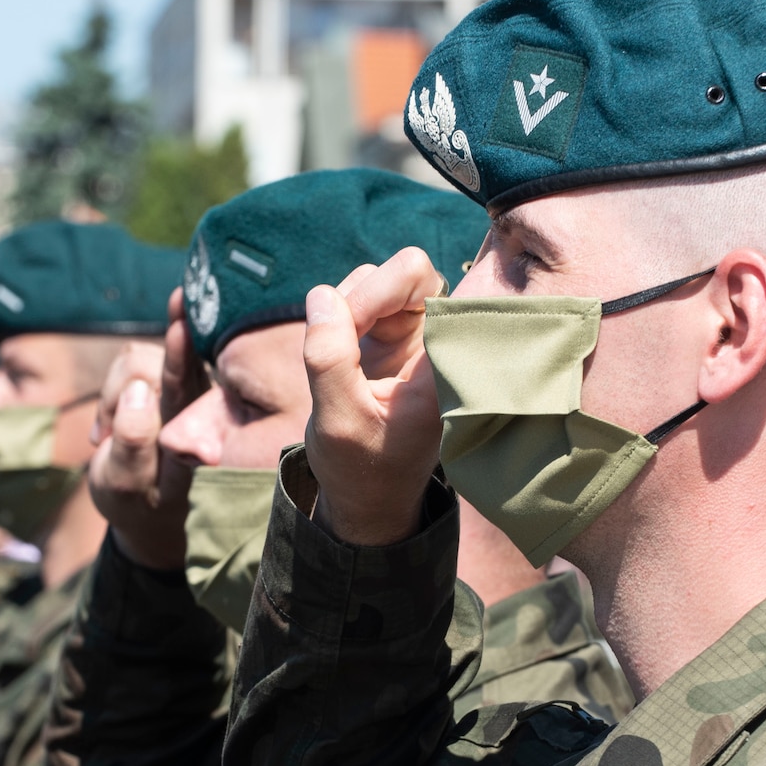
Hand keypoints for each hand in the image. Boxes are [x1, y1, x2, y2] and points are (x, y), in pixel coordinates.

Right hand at [87, 339, 189, 568]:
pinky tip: (114, 422)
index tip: (179, 324)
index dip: (180, 352)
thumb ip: (132, 442)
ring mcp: (181, 385)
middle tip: (107, 431)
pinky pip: (129, 360)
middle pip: (149, 364)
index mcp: (194, 430)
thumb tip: (137, 390)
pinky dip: (111, 390)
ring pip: (136, 358)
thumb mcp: (126, 482)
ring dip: (113, 395)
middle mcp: (196, 400)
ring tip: (110, 437)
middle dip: (119, 390)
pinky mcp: (163, 376)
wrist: (144, 505)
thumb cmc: (136, 500)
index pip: (186, 384)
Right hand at [301, 247, 445, 545]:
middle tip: (334, 341)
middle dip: (359, 298)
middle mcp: (437, 337)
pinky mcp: (391, 337)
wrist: (368, 496)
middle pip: (404, 270)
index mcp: (443, 356)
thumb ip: (330, 359)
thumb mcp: (339, 421)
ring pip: (377, 281)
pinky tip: (338, 360)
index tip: (344, 332)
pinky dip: (340, 319)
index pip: (418, 278)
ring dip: (345, 311)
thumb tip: (322, 296)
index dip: (376, 293)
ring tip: (335, 363)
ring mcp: (415, 334)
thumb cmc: (361, 468)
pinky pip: (362, 299)